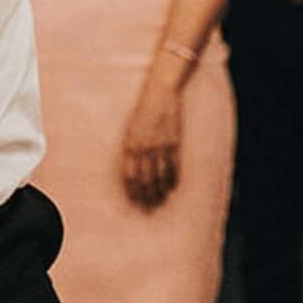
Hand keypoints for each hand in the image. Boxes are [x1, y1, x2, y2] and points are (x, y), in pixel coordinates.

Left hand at [120, 82, 183, 208]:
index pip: (129, 175)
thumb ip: (130, 147)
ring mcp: (160, 146)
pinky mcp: (174, 143)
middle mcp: (144, 147)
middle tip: (148, 209)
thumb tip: (131, 167)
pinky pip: (174, 167)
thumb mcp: (130, 128)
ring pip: (160, 176)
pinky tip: (172, 188)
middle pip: (145, 179)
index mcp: (129, 144)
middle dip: (146, 196)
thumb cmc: (142, 110)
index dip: (131, 190)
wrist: (159, 93)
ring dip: (160, 192)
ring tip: (160, 202)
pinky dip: (173, 180)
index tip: (134, 201)